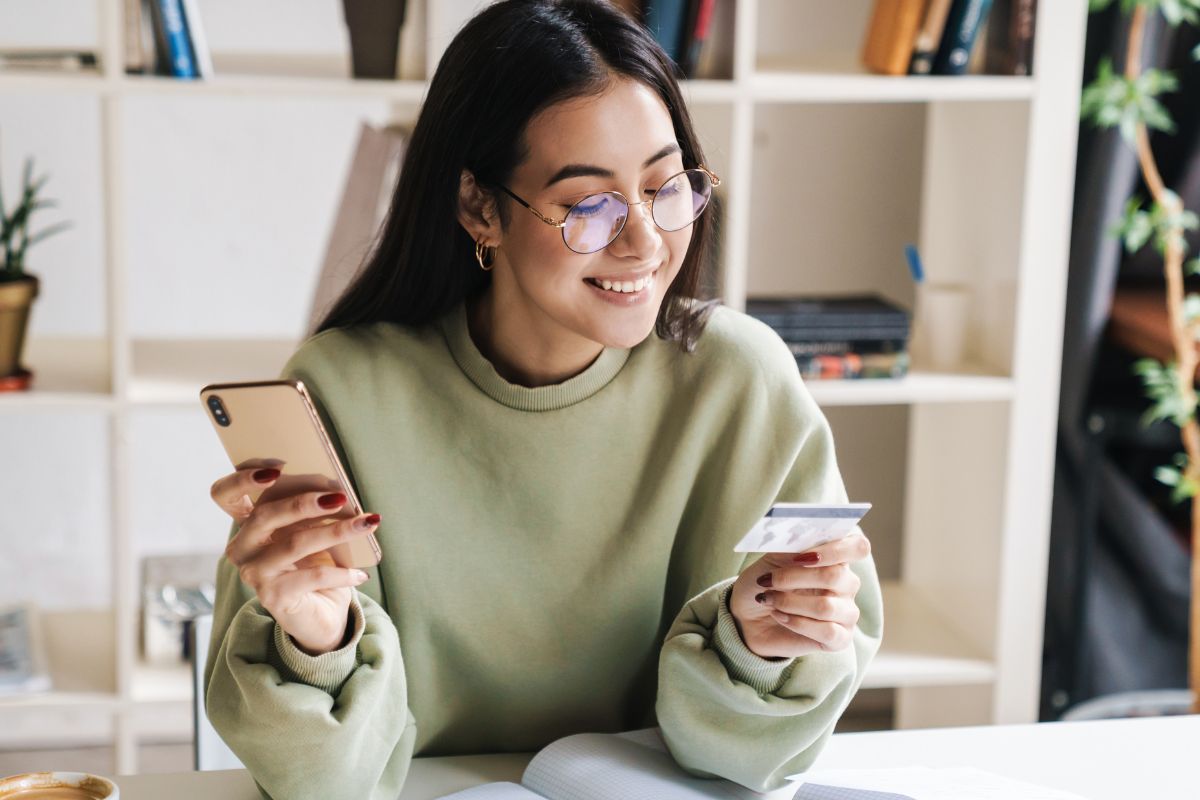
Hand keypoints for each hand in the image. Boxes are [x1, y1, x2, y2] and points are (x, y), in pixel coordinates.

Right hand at [210, 466, 380, 654]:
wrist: (320, 615)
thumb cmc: (315, 564)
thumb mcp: (310, 531)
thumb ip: (311, 509)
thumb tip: (337, 489)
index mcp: (248, 525)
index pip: (224, 495)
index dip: (242, 479)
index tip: (277, 468)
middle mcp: (242, 548)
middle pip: (264, 515)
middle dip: (304, 502)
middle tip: (340, 496)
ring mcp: (254, 574)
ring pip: (294, 543)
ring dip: (336, 531)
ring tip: (366, 523)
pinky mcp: (272, 597)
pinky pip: (313, 576)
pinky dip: (341, 572)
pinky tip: (360, 574)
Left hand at [729, 528, 870, 659]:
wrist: (748, 617)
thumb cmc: (765, 583)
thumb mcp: (770, 560)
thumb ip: (790, 548)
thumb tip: (802, 539)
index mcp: (836, 558)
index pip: (858, 547)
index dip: (835, 549)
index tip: (805, 556)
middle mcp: (847, 584)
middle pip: (835, 576)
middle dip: (794, 577)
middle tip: (767, 580)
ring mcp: (847, 612)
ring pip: (826, 607)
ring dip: (789, 602)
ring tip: (769, 600)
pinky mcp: (840, 639)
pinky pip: (827, 632)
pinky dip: (796, 623)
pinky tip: (780, 617)